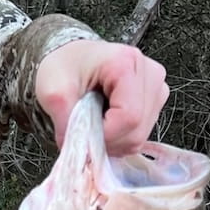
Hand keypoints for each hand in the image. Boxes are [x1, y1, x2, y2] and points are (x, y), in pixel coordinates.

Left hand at [35, 39, 167, 154]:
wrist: (72, 58)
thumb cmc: (64, 66)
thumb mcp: (53, 91)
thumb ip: (65, 121)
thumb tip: (79, 151)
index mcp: (125, 63)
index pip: (128, 116)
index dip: (106, 135)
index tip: (85, 133)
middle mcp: (149, 73)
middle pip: (137, 130)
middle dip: (108, 140)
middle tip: (87, 128)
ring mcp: (156, 87)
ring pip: (140, 136)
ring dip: (114, 140)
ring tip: (96, 120)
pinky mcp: (156, 99)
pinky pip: (141, 134)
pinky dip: (121, 136)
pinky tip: (107, 120)